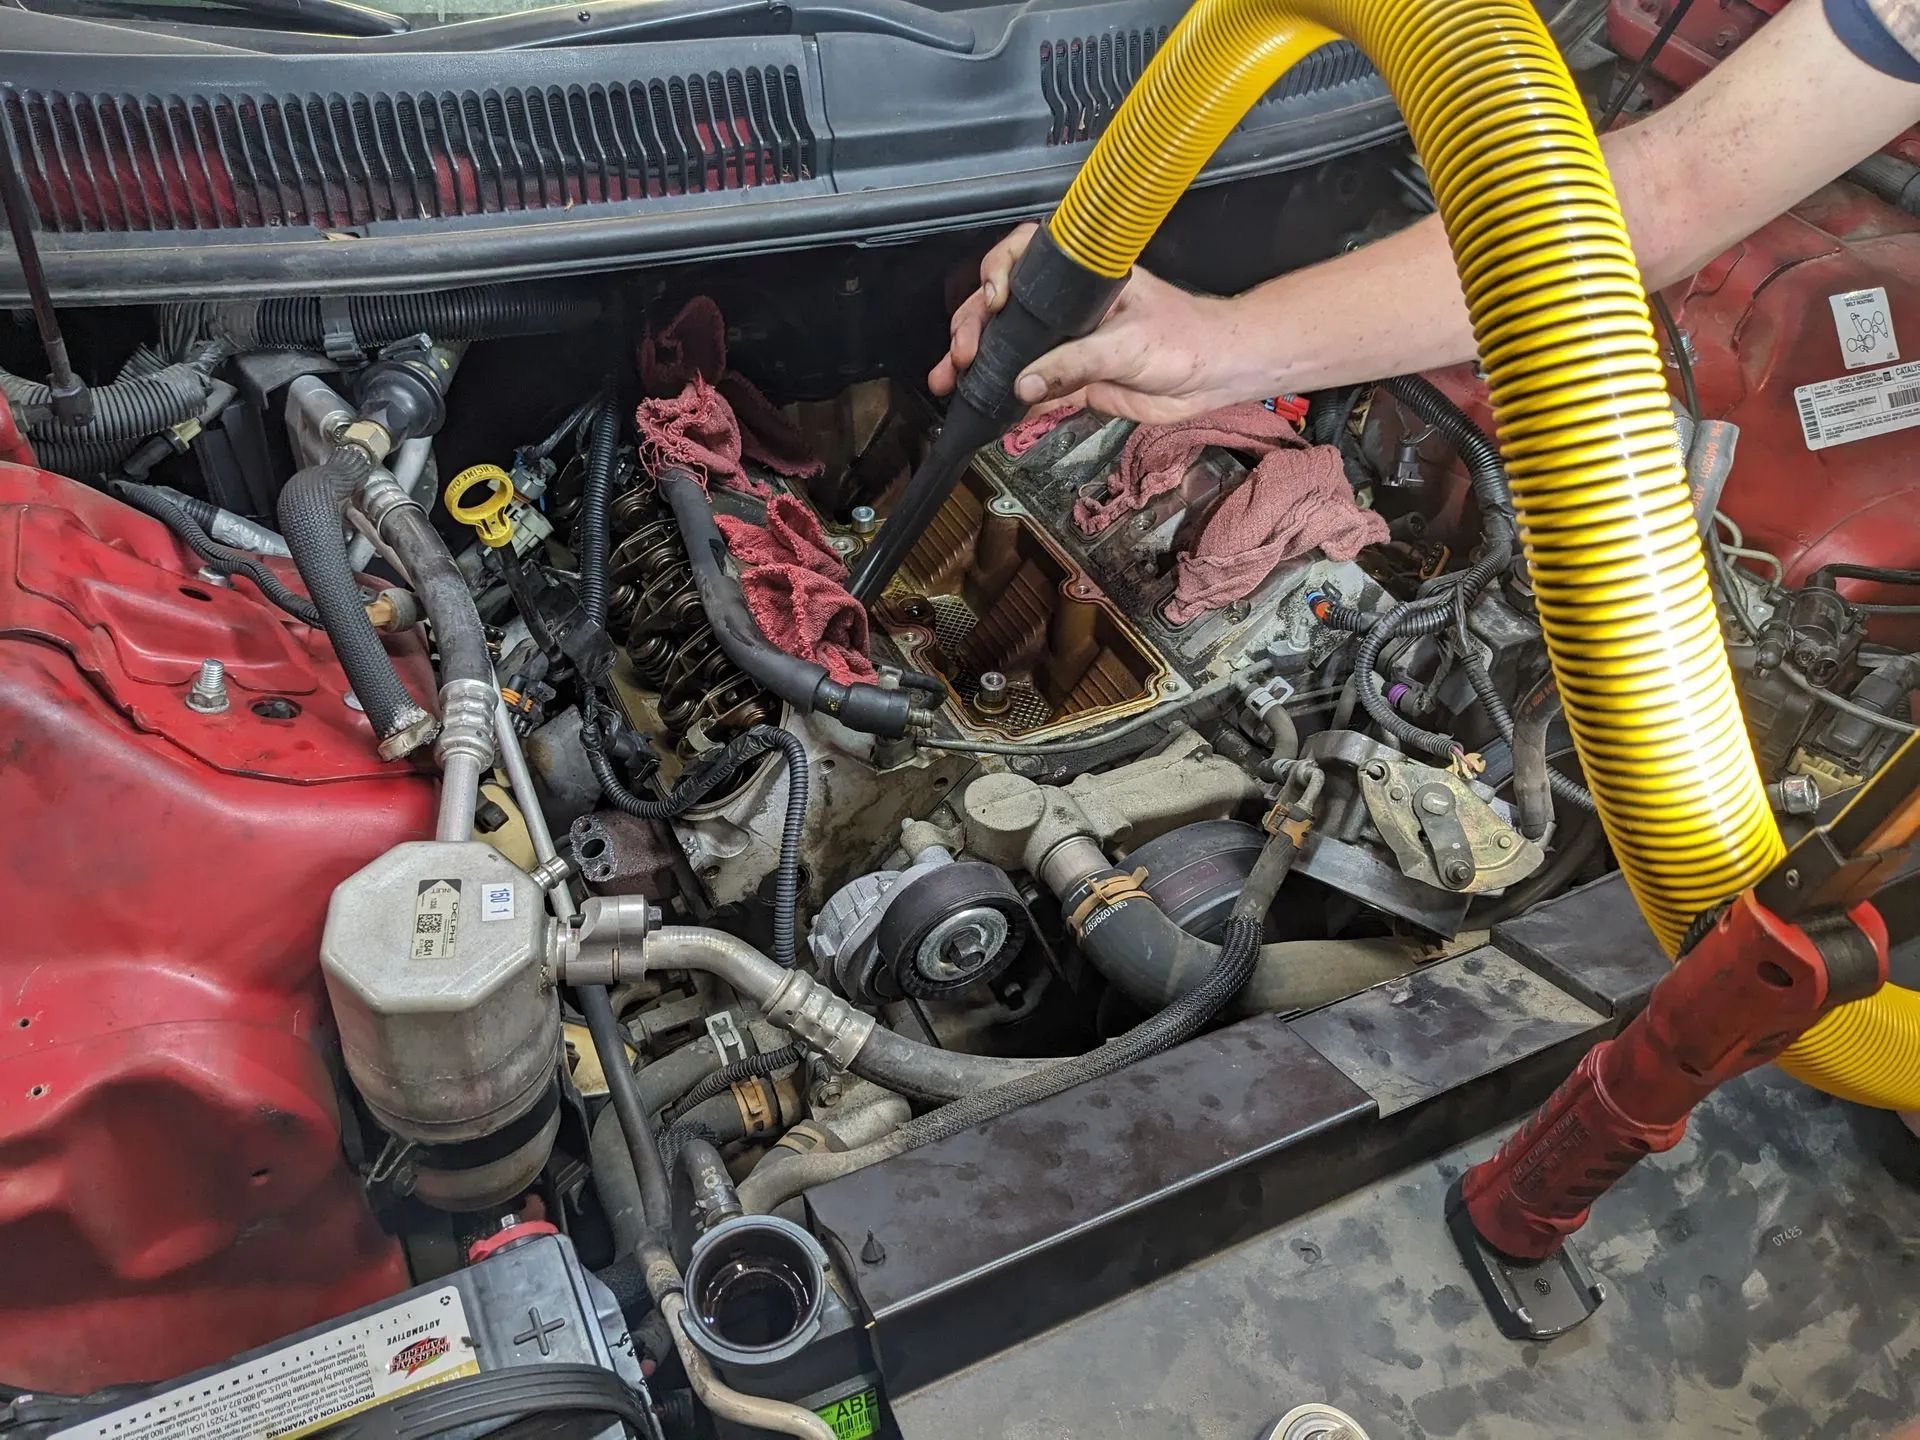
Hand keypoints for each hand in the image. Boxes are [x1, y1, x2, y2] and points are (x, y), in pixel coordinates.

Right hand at [928, 224, 1262, 425]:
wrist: (1216, 377)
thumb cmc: (1185, 339)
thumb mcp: (1127, 345)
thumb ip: (1074, 364)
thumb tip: (1021, 384)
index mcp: (1081, 279)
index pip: (1025, 255)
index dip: (998, 270)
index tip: (993, 299)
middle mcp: (1068, 306)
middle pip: (1005, 307)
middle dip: (973, 326)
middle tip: (961, 354)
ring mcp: (1068, 343)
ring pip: (1011, 349)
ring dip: (979, 366)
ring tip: (949, 382)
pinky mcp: (1075, 380)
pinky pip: (1033, 389)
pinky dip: (1009, 400)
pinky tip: (985, 411)